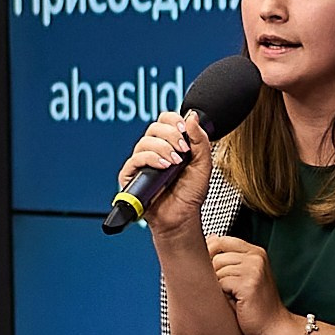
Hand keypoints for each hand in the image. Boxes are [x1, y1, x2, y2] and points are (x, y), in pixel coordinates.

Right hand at [118, 110, 214, 235]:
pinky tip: (163, 166)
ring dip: (162, 148)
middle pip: (154, 127)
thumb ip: (200, 139)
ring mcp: (141, 163)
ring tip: (175, 163)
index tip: (184, 130)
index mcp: (169, 144)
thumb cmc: (190, 194)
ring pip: (144, 141)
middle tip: (183, 150)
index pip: (165, 120)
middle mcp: (153, 150)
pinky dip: (150, 159)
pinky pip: (135, 159)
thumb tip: (192, 116)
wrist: (182, 217)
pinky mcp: (131, 176)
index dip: (173, 120)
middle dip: (170, 135)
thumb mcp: (203, 164)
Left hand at [206, 235, 292, 334]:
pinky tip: (235, 302)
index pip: (221, 240)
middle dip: (213, 275)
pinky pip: (221, 283)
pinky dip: (223, 295)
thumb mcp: (244, 277)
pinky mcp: (249, 283)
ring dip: (218, 286)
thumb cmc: (255, 306)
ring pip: (217, 269)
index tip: (209, 271)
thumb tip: (208, 239)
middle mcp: (256, 257)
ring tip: (231, 297)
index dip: (208, 254)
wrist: (274, 328)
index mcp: (256, 252)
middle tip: (224, 291)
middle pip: (216, 256)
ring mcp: (254, 269)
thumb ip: (229, 260)